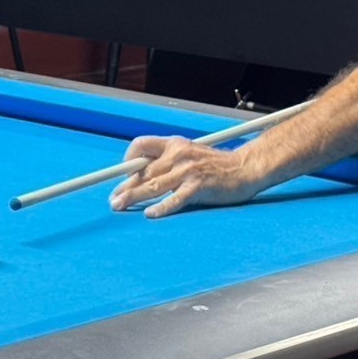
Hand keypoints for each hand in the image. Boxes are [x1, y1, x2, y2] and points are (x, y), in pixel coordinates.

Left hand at [109, 136, 260, 218]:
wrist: (244, 168)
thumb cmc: (215, 166)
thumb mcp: (189, 155)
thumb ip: (168, 162)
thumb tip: (143, 176)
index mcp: (174, 144)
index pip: (141, 145)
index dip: (127, 160)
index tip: (122, 176)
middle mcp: (178, 154)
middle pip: (143, 171)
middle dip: (125, 186)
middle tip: (113, 199)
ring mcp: (188, 171)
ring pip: (153, 185)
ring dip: (133, 197)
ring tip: (119, 206)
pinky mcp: (198, 187)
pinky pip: (175, 199)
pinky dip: (161, 207)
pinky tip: (150, 214)